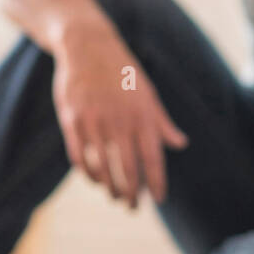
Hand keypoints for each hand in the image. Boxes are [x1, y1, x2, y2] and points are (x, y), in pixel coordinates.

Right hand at [52, 27, 187, 206]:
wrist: (88, 46)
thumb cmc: (123, 72)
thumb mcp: (148, 93)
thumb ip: (162, 122)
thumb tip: (181, 144)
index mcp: (143, 115)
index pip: (153, 159)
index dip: (157, 183)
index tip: (159, 199)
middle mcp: (120, 121)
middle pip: (128, 169)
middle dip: (133, 194)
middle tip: (134, 207)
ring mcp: (94, 121)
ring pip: (103, 167)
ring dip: (110, 187)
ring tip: (115, 196)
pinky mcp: (72, 119)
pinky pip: (79, 156)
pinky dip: (88, 173)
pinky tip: (95, 179)